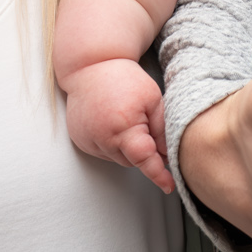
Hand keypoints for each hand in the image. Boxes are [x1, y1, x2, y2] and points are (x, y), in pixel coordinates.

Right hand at [64, 56, 171, 192]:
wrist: (90, 66)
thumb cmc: (124, 79)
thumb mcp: (153, 99)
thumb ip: (163, 130)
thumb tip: (171, 155)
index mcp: (123, 126)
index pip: (144, 159)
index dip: (158, 174)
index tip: (169, 186)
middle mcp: (102, 137)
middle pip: (132, 160)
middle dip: (142, 150)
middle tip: (144, 123)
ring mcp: (87, 140)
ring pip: (117, 158)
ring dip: (126, 148)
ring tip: (125, 119)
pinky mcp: (79, 140)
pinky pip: (103, 152)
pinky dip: (111, 144)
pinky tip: (111, 123)